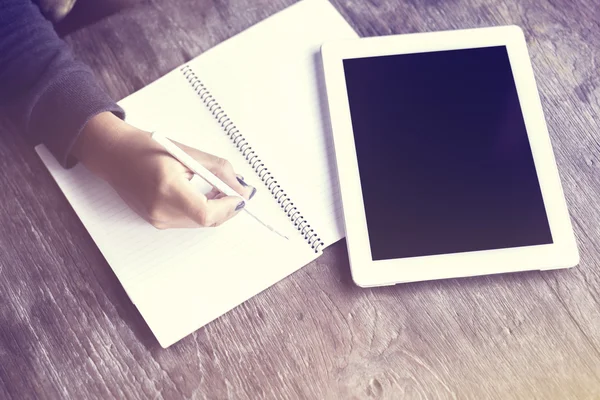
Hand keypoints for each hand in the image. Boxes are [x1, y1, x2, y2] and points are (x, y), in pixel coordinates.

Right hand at [71, 112, 255, 228]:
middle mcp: (160, 209)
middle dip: (228, 207)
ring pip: (200, 223)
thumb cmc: (147, 148)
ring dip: (217, 209)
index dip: (229, 207)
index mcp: (167, 188)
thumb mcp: (186, 152)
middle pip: (207, 221)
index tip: (241, 195)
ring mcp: (157, 219)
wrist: (113, 155)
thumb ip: (218, 170)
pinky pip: (189, 221)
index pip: (206, 213)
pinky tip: (204, 194)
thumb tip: (242, 187)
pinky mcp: (156, 222)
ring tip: (220, 188)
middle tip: (237, 189)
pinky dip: (203, 210)